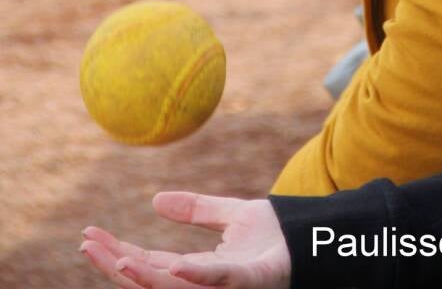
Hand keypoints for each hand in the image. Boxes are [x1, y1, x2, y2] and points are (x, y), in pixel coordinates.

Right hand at [81, 193, 291, 288]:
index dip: (119, 253)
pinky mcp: (253, 279)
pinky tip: (176, 266)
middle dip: (117, 266)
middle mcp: (206, 284)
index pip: (149, 264)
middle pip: (152, 280)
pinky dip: (198, 276)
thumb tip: (155, 200)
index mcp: (199, 269)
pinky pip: (221, 281)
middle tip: (88, 245)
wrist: (315, 238)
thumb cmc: (276, 236)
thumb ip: (196, 209)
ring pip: (176, 288)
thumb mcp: (231, 215)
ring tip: (119, 259)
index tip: (89, 236)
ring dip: (145, 276)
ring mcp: (227, 286)